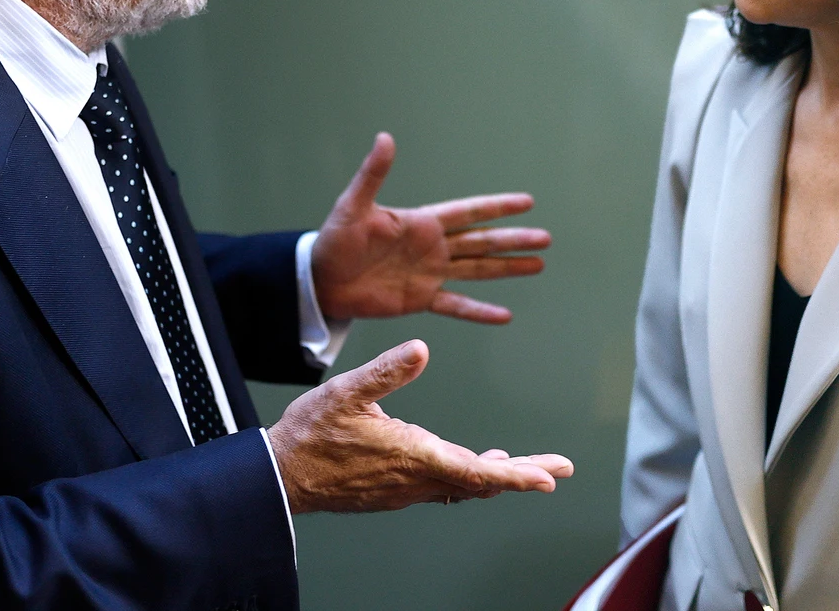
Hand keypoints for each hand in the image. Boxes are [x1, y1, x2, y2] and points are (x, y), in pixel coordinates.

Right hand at [267, 340, 573, 512]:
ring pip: (465, 487)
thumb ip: (385, 371)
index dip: (517, 474)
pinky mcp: (396, 490)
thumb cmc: (309, 434)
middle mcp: (416, 479)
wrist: (280, 476)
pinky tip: (478, 463)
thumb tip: (421, 348)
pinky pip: (445, 488)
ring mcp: (406, 489)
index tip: (548, 477)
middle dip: (523, 474)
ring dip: (499, 476)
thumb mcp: (344, 391)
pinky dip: (470, 477)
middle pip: (481, 483)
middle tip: (558, 469)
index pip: (477, 471)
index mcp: (412, 454)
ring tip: (528, 465)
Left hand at [312, 133, 549, 323]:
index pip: (469, 212)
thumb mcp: (354, 205)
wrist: (321, 281)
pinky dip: (480, 311)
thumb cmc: (335, 240)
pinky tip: (505, 314)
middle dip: (514, 239)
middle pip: (483, 242)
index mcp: (422, 222)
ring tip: (538, 265)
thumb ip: (373, 174)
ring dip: (507, 268)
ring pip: (478, 270)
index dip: (497, 207)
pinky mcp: (421, 299)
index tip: (527, 201)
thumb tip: (385, 137)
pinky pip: (456, 306)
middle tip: (546, 238)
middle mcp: (433, 247)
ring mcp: (430, 274)